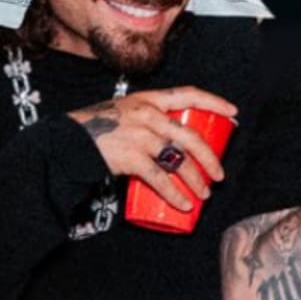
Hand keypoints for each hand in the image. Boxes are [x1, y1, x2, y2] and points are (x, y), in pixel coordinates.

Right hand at [68, 86, 237, 211]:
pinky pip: (160, 179)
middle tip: (219, 175)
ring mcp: (139, 136)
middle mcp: (147, 115)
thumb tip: (176, 138)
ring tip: (204, 194)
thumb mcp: (125, 111)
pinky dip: (174, 195)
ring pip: (179, 161)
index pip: (189, 94)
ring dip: (196, 181)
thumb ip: (149, 118)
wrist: (66, 141)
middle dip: (210, 158)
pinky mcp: (130, 157)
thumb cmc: (98, 128)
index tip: (234, 113)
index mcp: (149, 99)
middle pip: (190, 136)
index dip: (215, 102)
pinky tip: (184, 204)